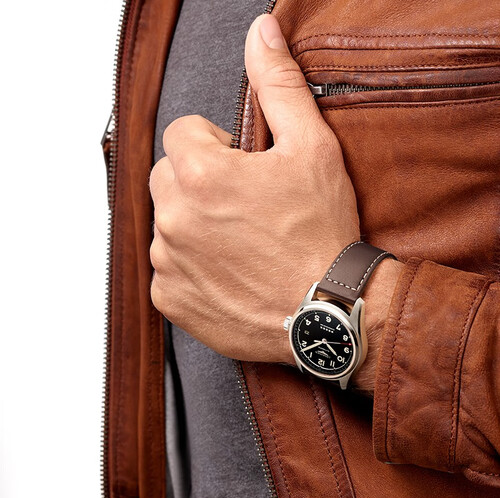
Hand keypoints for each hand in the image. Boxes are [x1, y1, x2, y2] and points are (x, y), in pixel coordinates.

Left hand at [149, 14, 395, 374]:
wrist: (325, 310)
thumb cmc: (320, 234)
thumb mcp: (311, 147)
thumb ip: (278, 84)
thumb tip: (261, 34)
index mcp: (199, 173)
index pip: (182, 134)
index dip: (215, 147)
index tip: (241, 168)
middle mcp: (173, 217)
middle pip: (169, 179)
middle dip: (200, 183)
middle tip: (243, 205)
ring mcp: (168, 261)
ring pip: (168, 223)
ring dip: (195, 225)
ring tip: (240, 241)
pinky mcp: (171, 298)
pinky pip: (169, 267)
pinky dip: (191, 266)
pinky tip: (229, 271)